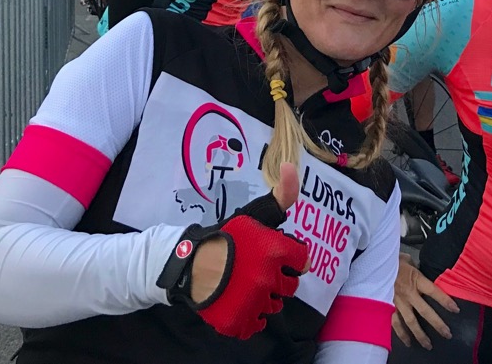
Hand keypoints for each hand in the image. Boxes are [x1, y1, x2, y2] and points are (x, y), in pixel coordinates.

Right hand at [190, 162, 308, 338]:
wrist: (188, 262)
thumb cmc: (227, 237)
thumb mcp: (256, 214)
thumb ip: (282, 195)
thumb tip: (291, 167)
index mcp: (277, 253)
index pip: (303, 262)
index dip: (291, 258)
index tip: (275, 255)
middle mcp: (269, 279)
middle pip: (290, 286)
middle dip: (278, 278)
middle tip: (257, 270)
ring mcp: (254, 303)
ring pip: (275, 305)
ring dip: (265, 297)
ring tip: (247, 284)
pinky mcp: (240, 321)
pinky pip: (257, 324)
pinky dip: (251, 316)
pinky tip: (240, 301)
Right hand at [392, 254, 458, 348]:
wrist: (372, 263)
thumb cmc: (391, 260)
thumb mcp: (407, 259)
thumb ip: (416, 268)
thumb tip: (421, 272)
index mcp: (415, 279)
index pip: (434, 292)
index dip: (445, 301)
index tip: (455, 310)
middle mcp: (408, 293)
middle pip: (425, 311)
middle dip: (437, 324)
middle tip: (447, 334)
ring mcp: (397, 302)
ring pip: (411, 322)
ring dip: (420, 334)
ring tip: (428, 344)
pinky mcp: (387, 307)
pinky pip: (395, 323)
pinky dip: (401, 334)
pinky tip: (407, 342)